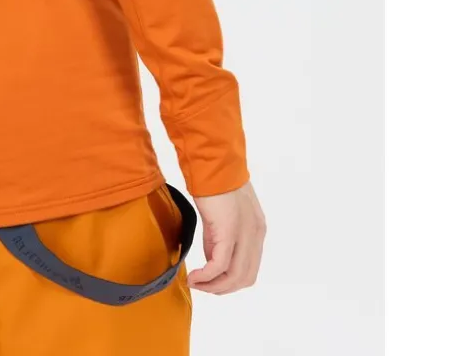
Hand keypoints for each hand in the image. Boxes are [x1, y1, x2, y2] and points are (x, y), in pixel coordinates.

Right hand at [185, 179, 265, 294]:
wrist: (211, 162)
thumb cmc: (213, 182)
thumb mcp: (222, 216)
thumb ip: (220, 239)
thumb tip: (212, 262)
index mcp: (257, 230)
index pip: (249, 269)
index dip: (230, 281)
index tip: (210, 282)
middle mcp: (255, 235)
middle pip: (244, 278)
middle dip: (222, 288)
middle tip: (202, 286)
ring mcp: (245, 234)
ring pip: (234, 276)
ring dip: (214, 286)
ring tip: (196, 283)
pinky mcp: (229, 232)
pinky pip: (219, 265)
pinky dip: (206, 276)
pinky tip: (194, 277)